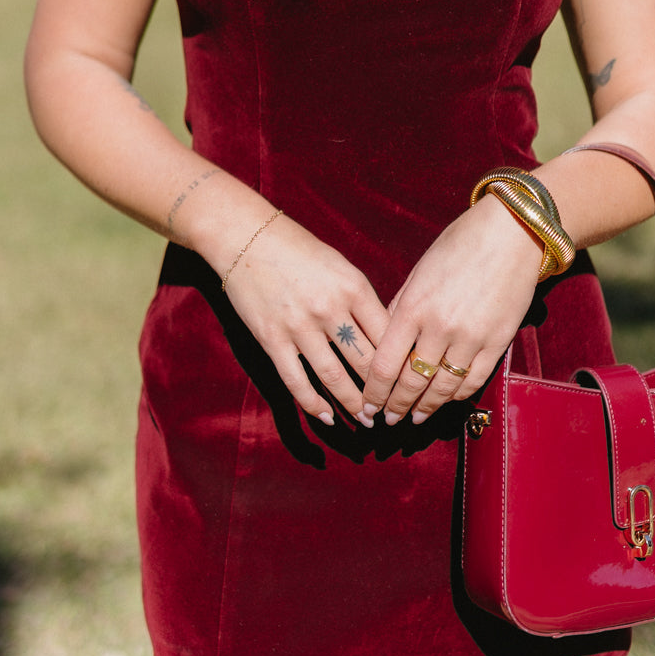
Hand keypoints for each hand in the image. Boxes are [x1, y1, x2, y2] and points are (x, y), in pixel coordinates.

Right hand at [222, 214, 388, 424]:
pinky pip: (297, 381)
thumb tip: (384, 339)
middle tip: (391, 410)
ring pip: (335, 378)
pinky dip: (314, 404)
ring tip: (366, 419)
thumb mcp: (341, 267)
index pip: (388, 336)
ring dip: (353, 404)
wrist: (246, 237)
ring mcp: (299, 326)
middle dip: (382, 392)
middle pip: (366, 362)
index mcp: (353, 287)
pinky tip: (328, 417)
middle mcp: (330, 309)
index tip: (408, 382)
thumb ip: (361, 301)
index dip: (402, 364)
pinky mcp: (272, 339)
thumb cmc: (298, 250)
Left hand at [361, 197, 542, 424]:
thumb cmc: (459, 245)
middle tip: (387, 419)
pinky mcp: (498, 342)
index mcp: (413, 308)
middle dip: (395, 406)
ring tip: (414, 418)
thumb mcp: (418, 272)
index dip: (373, 393)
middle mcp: (440, 328)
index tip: (366, 405)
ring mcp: (471, 338)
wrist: (511, 233)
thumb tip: (385, 339)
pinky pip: (473, 380)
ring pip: (443, 389)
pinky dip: (457, 395)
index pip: (384, 366)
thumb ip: (400, 307)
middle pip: (411, 383)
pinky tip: (446, 400)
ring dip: (425, 408)